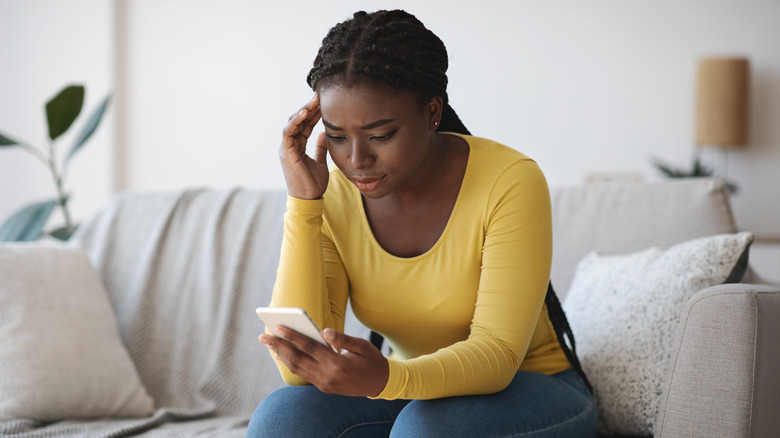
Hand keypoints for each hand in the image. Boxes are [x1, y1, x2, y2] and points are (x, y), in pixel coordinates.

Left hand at [260, 326, 388, 397]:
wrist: (380, 384)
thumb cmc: (372, 360)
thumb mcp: (362, 346)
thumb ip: (342, 338)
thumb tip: (324, 331)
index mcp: (338, 364)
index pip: (310, 348)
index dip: (293, 337)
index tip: (279, 327)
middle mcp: (327, 376)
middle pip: (297, 359)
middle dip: (279, 346)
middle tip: (263, 336)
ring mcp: (324, 384)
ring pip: (297, 369)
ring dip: (281, 356)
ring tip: (269, 344)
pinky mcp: (324, 387)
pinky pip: (303, 374)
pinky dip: (291, 364)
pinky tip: (283, 355)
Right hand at [279, 94, 328, 199]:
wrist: (309, 199)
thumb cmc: (313, 184)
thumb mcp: (320, 162)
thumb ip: (320, 148)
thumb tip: (324, 134)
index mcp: (297, 146)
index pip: (306, 124)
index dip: (315, 113)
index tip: (326, 102)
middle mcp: (290, 145)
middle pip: (299, 120)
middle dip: (309, 107)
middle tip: (320, 94)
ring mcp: (286, 148)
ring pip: (293, 123)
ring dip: (303, 110)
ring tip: (314, 99)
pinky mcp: (286, 152)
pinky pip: (288, 132)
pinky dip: (295, 121)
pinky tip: (305, 112)